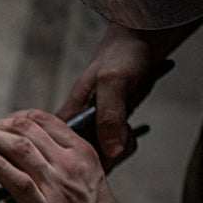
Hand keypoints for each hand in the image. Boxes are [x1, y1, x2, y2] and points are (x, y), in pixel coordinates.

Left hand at [0, 109, 143, 202]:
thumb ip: (59, 165)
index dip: (14, 117)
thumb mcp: (84, 179)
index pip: (43, 120)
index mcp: (82, 153)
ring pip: (19, 148)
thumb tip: (22, 159)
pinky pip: (17, 180)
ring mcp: (58, 186)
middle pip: (27, 129)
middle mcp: (70, 164)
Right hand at [57, 22, 187, 165]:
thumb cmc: (121, 56)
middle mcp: (75, 126)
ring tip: (127, 128)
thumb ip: (109, 117)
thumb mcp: (114, 82)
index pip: (62, 155)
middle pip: (85, 159)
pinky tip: (131, 130)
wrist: (140, 41)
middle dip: (109, 154)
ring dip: (120, 147)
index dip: (85, 161)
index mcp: (66, 116)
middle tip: (122, 136)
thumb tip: (110, 152)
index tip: (105, 153)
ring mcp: (91, 128)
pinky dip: (126, 143)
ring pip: (102, 155)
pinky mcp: (106, 128)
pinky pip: (114, 148)